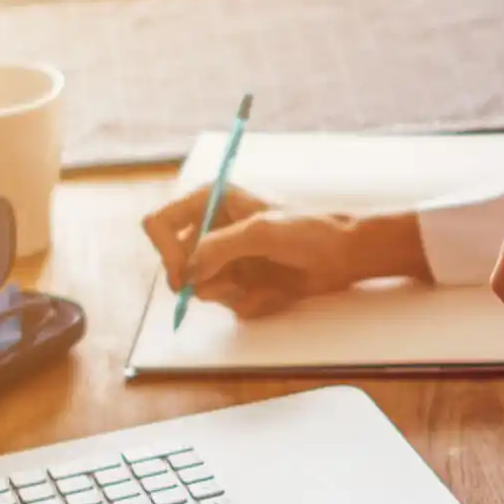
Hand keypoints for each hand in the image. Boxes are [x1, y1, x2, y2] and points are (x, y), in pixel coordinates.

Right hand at [140, 187, 427, 319]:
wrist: (343, 255)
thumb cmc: (308, 230)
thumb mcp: (261, 232)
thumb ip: (219, 247)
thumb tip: (188, 272)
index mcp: (209, 201)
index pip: (159, 224)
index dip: (166, 252)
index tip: (186, 273)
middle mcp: (210, 229)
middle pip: (174, 263)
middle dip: (201, 278)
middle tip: (229, 282)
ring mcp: (223, 258)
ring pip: (199, 288)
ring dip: (228, 291)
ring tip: (259, 281)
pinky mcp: (238, 282)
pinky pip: (225, 303)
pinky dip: (247, 302)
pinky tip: (272, 290)